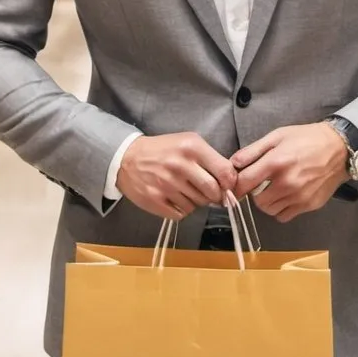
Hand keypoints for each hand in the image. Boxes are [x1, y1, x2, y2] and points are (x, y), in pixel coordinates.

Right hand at [116, 132, 237, 220]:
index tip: (227, 185)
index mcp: (191, 147)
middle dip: (215, 195)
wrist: (128, 158)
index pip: (224, 171)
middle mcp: (180, 165)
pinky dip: (182, 209)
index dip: (229, 182)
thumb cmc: (163, 150)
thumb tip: (229, 182)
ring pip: (197, 204)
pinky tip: (175, 198)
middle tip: (208, 192)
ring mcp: (167, 184)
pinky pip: (181, 214)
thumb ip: (209, 159)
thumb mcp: (187, 142)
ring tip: (186, 190)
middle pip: (212, 192)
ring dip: (196, 201)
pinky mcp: (156, 200)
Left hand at [231, 123, 348, 222]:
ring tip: (273, 189)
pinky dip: (280, 209)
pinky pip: (284, 216)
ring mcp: (299, 196)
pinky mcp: (309, 205)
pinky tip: (285, 196)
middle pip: (256, 201)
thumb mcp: (277, 136)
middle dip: (253, 194)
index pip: (244, 183)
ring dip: (267, 202)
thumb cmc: (305, 138)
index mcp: (276, 162)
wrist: (339, 148)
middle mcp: (286, 182)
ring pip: (270, 210)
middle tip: (260, 183)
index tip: (235, 184)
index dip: (236, 185)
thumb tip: (233, 163)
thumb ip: (253, 150)